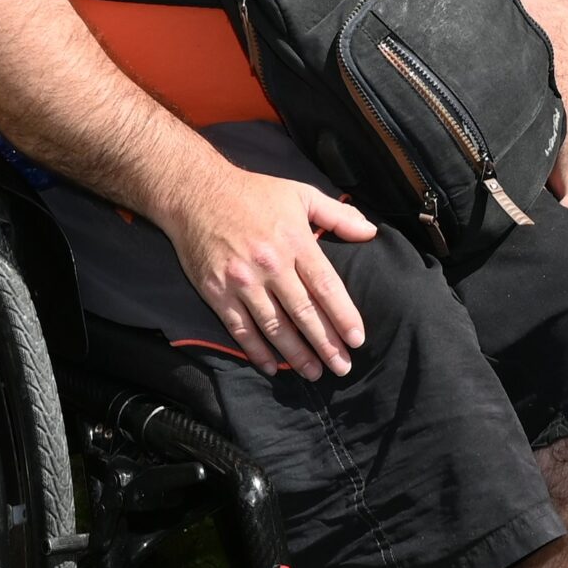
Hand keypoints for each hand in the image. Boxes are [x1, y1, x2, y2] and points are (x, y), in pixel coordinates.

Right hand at [161, 163, 375, 380]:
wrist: (196, 194)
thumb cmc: (254, 194)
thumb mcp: (301, 194)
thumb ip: (338, 215)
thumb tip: (370, 232)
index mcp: (295, 241)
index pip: (326, 286)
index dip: (343, 316)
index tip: (357, 339)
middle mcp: (270, 265)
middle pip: (304, 312)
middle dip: (326, 343)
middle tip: (343, 367)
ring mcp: (242, 281)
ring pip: (274, 326)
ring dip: (296, 354)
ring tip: (315, 372)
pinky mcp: (216, 292)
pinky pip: (240, 329)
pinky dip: (256, 351)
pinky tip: (273, 367)